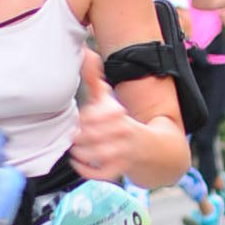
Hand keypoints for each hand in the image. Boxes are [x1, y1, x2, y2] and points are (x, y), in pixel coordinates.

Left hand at [72, 49, 137, 181]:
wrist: (153, 148)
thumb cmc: (122, 121)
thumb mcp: (110, 100)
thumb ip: (94, 79)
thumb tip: (84, 52)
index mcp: (119, 115)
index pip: (96, 116)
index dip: (84, 119)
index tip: (79, 120)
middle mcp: (123, 133)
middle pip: (94, 135)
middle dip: (79, 137)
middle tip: (72, 136)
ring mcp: (123, 152)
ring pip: (97, 154)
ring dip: (81, 153)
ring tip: (74, 149)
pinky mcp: (121, 169)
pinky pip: (102, 173)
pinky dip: (87, 170)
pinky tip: (78, 163)